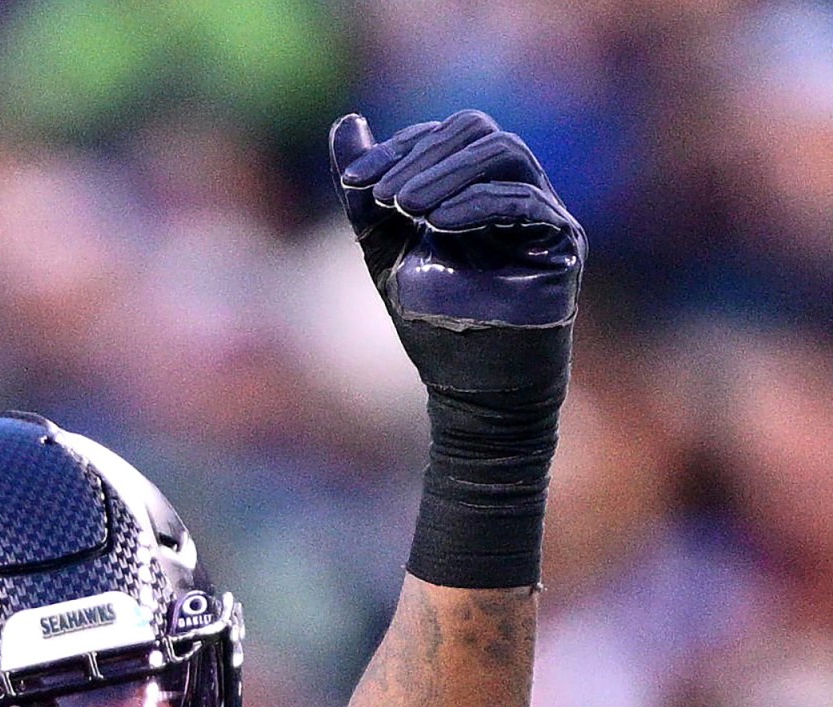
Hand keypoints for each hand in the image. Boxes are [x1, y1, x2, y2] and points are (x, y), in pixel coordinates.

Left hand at [331, 110, 583, 390]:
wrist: (466, 382)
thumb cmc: (429, 313)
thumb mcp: (384, 244)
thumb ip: (366, 190)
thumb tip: (346, 123)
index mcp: (473, 182)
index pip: (444, 136)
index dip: (397, 149)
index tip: (354, 183)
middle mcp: (513, 187)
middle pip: (478, 132)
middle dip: (422, 157)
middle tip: (384, 198)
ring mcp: (542, 211)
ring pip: (505, 154)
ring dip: (447, 174)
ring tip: (405, 208)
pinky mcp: (562, 242)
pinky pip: (527, 203)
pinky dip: (478, 204)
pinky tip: (440, 225)